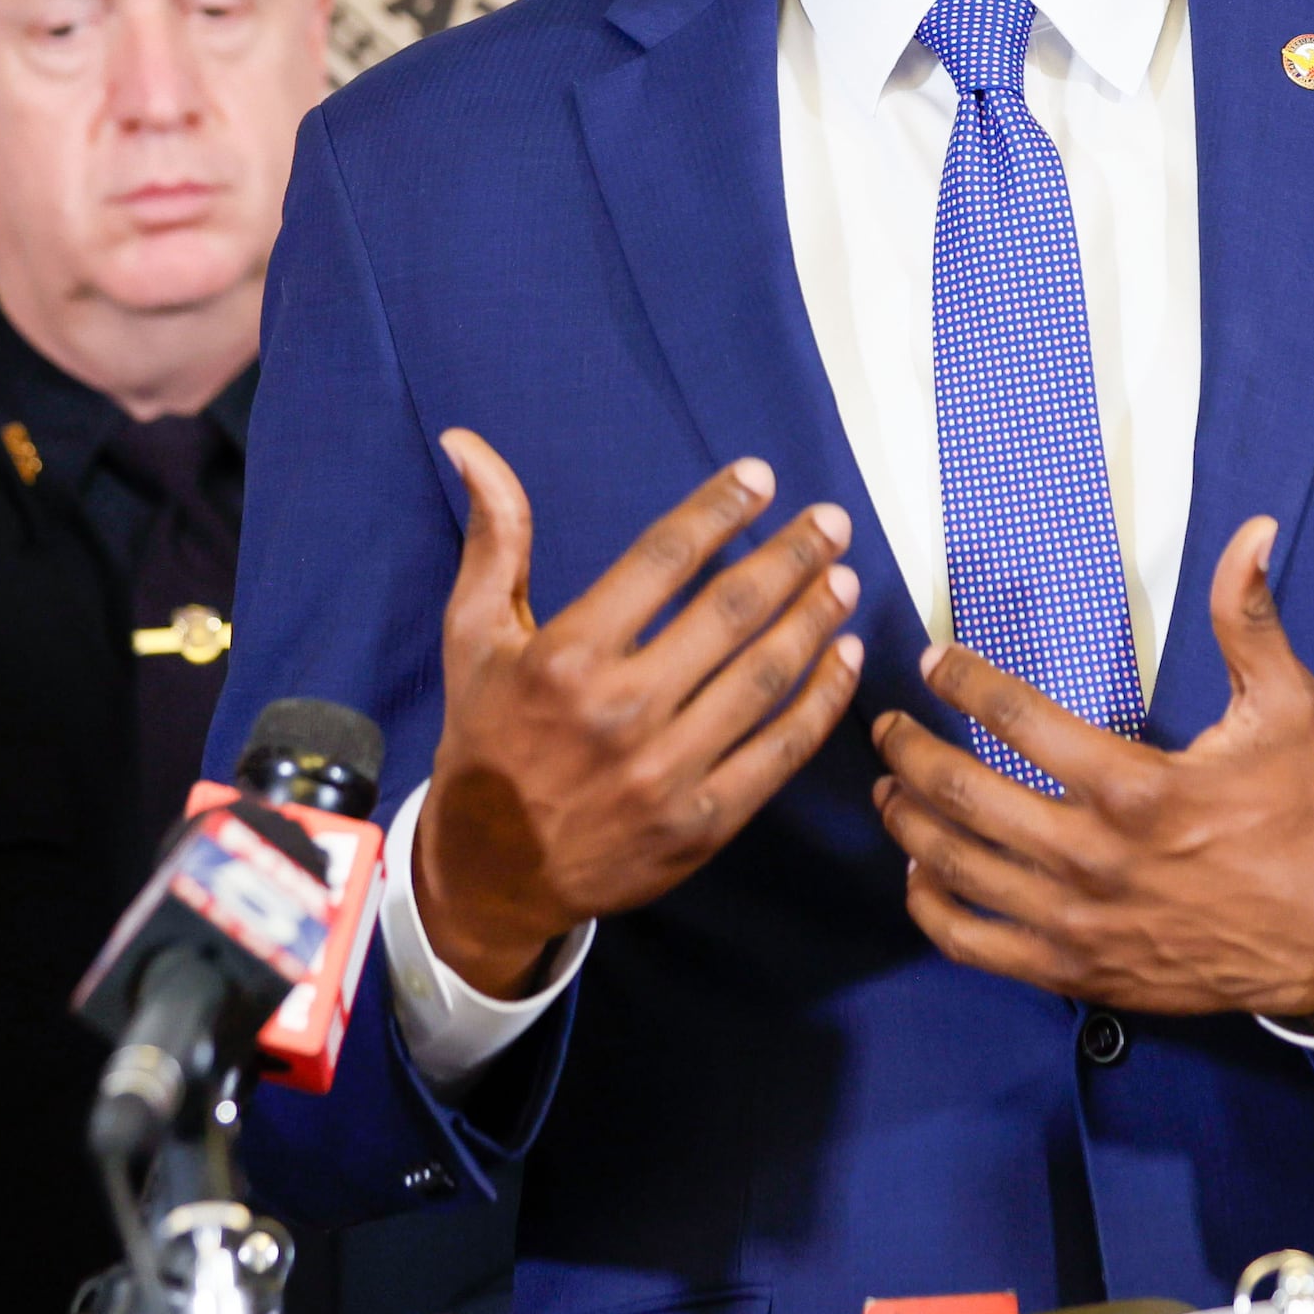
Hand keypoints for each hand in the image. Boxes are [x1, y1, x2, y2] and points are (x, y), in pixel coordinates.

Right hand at [417, 431, 865, 997]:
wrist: (493, 871)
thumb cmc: (487, 736)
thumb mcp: (473, 634)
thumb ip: (493, 537)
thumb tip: (469, 443)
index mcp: (565, 657)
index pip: (661, 560)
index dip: (717, 511)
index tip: (760, 477)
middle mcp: (620, 711)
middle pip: (729, 612)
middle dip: (790, 557)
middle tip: (831, 523)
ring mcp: (666, 772)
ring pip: (763, 678)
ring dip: (814, 620)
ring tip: (844, 580)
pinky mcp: (702, 823)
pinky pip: (779, 751)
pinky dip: (821, 701)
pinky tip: (845, 658)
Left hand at [871, 518, 1313, 1017]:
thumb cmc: (1297, 819)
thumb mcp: (1287, 709)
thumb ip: (1250, 620)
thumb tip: (1251, 536)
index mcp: (1134, 788)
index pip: (1015, 719)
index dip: (962, 680)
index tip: (936, 662)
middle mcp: (1092, 858)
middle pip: (962, 793)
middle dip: (908, 751)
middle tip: (887, 727)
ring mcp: (1076, 921)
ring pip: (953, 866)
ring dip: (907, 820)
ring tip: (889, 788)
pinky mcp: (1073, 971)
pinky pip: (972, 943)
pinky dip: (930, 907)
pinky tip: (919, 876)